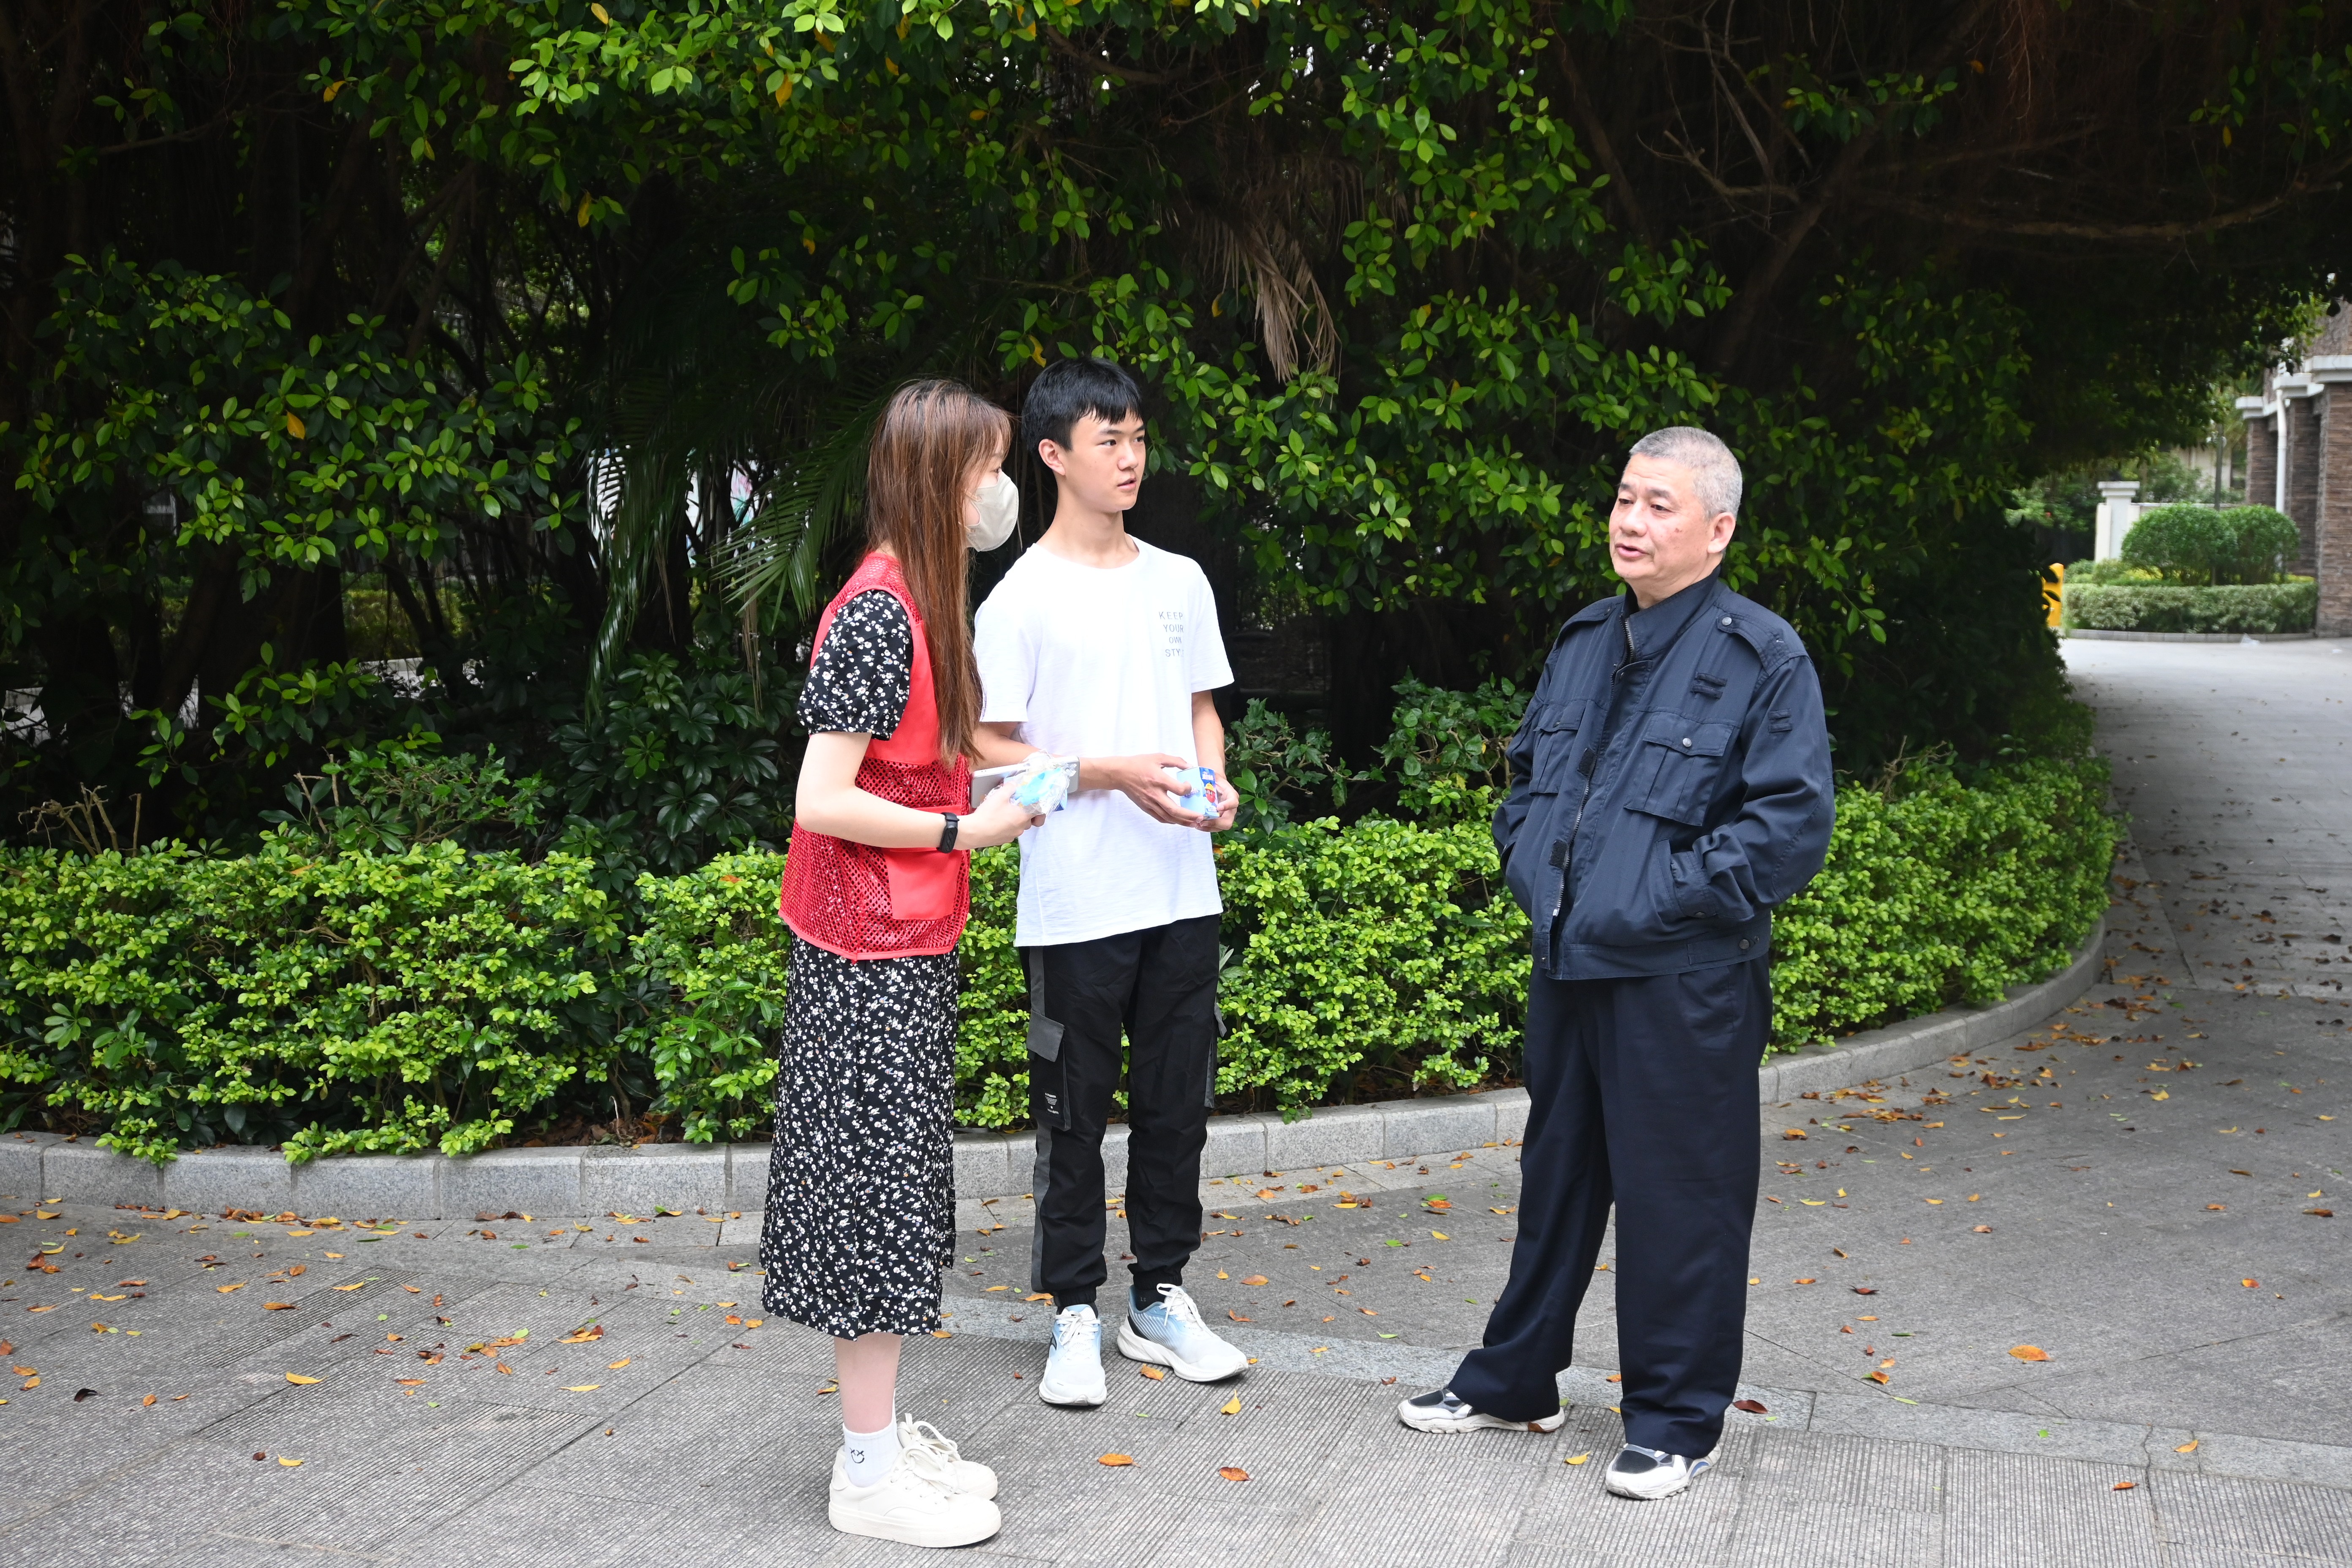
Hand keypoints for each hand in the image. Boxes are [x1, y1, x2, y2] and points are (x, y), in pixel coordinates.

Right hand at [960, 782, 1044, 849]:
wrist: (973, 832)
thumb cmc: (988, 814)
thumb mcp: (999, 795)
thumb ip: (1010, 787)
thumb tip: (1014, 784)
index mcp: (1023, 817)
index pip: (1039, 812)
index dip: (1036, 805)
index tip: (1030, 801)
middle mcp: (1021, 828)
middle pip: (1028, 819)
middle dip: (1023, 812)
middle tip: (1014, 805)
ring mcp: (1013, 836)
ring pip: (1019, 826)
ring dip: (1015, 820)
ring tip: (1004, 813)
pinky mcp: (1004, 840)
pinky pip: (1010, 832)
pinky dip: (1007, 827)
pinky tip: (997, 822)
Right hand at [1080, 752, 1203, 825]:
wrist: (1120, 774)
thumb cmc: (1139, 764)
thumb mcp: (1158, 757)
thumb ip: (1176, 761)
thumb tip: (1190, 766)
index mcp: (1159, 779)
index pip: (1178, 790)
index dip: (1188, 790)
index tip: (1192, 787)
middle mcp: (1155, 794)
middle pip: (1174, 810)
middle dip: (1190, 816)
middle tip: (1201, 817)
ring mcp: (1150, 803)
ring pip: (1169, 817)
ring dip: (1183, 822)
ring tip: (1195, 823)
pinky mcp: (1146, 808)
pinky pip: (1160, 818)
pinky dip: (1171, 821)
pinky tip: (1180, 821)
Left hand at [1194, 775, 1237, 831]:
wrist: (1214, 784)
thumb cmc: (1213, 780)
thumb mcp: (1212, 776)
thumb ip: (1206, 775)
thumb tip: (1190, 775)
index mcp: (1231, 795)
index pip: (1233, 802)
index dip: (1227, 806)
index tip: (1218, 807)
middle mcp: (1231, 807)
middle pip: (1228, 821)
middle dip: (1216, 823)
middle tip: (1203, 821)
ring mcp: (1226, 815)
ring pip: (1221, 827)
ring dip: (1209, 827)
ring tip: (1198, 824)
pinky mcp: (1219, 820)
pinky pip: (1215, 828)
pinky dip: (1206, 828)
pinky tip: (1197, 824)